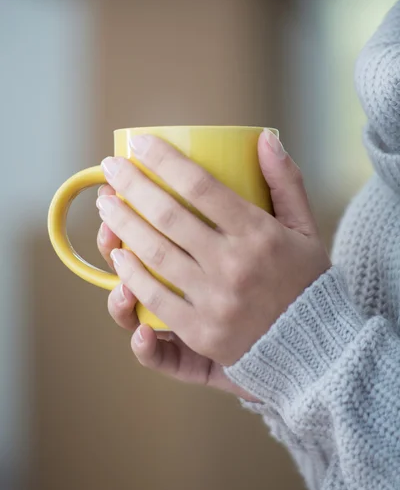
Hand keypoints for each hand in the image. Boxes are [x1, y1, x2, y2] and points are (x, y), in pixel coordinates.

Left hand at [96, 130, 329, 372]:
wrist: (315, 350)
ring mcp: (215, 302)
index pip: (201, 187)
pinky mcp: (201, 333)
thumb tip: (265, 139)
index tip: (140, 143)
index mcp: (259, 235)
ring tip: (106, 204)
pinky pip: (155, 299)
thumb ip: (286, 183)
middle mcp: (234, 266)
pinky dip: (131, 275)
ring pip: (155, 255)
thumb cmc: (306, 283)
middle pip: (169, 217)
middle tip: (111, 167)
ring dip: (123, 225)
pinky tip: (117, 254)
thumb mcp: (306, 229)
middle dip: (132, 186)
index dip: (165, 160)